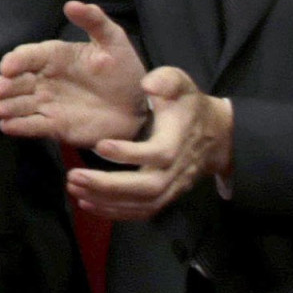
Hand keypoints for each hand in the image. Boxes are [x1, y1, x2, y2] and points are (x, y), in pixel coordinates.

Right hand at [0, 0, 153, 147]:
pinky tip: (8, 126)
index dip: (15, 61)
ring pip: (19, 104)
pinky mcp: (54, 125)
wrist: (139, 105)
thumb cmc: (123, 69)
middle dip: (2, 86)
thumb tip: (71, 4)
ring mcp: (47, 103)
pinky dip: (19, 126)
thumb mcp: (112, 40)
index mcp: (52, 56)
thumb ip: (93, 21)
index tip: (8, 67)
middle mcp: (44, 79)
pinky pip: (33, 126)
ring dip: (5, 107)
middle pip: (16, 81)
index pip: (27, 56)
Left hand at [68, 68, 230, 221]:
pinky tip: (88, 203)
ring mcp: (173, 187)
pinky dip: (116, 212)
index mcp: (177, 142)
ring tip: (74, 189)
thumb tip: (148, 84)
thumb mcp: (181, 84)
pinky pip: (143, 211)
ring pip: (143, 204)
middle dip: (108, 186)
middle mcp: (176, 170)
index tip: (99, 145)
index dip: (129, 153)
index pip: (156, 154)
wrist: (219, 135)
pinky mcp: (167, 196)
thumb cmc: (191, 107)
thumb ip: (166, 80)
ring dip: (106, 201)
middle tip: (73, 177)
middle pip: (146, 188)